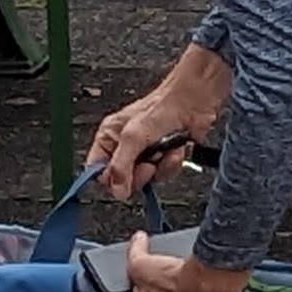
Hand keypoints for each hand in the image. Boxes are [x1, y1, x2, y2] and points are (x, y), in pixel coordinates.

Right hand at [85, 67, 222, 199]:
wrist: (193, 102)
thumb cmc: (162, 106)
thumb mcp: (134, 137)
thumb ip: (121, 166)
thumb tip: (117, 190)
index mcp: (110, 136)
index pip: (98, 169)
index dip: (110, 179)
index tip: (122, 180)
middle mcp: (125, 146)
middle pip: (124, 179)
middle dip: (141, 173)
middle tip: (148, 163)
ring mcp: (145, 153)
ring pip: (147, 179)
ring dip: (160, 166)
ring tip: (164, 150)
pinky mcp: (164, 157)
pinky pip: (164, 173)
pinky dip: (172, 163)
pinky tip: (175, 149)